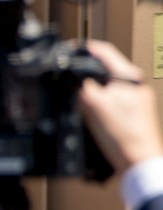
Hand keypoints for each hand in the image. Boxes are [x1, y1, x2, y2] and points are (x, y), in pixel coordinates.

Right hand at [79, 41, 162, 176]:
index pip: (105, 52)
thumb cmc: (124, 136)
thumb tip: (74, 77)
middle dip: (87, 76)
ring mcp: (137, 100)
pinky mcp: (134, 113)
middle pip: (105, 70)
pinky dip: (100, 107)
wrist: (138, 162)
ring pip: (107, 88)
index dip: (84, 48)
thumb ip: (82, 85)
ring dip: (94, 94)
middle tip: (74, 85)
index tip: (71, 48)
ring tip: (88, 109)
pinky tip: (97, 120)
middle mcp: (136, 85)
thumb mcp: (93, 104)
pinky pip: (111, 102)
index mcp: (130, 77)